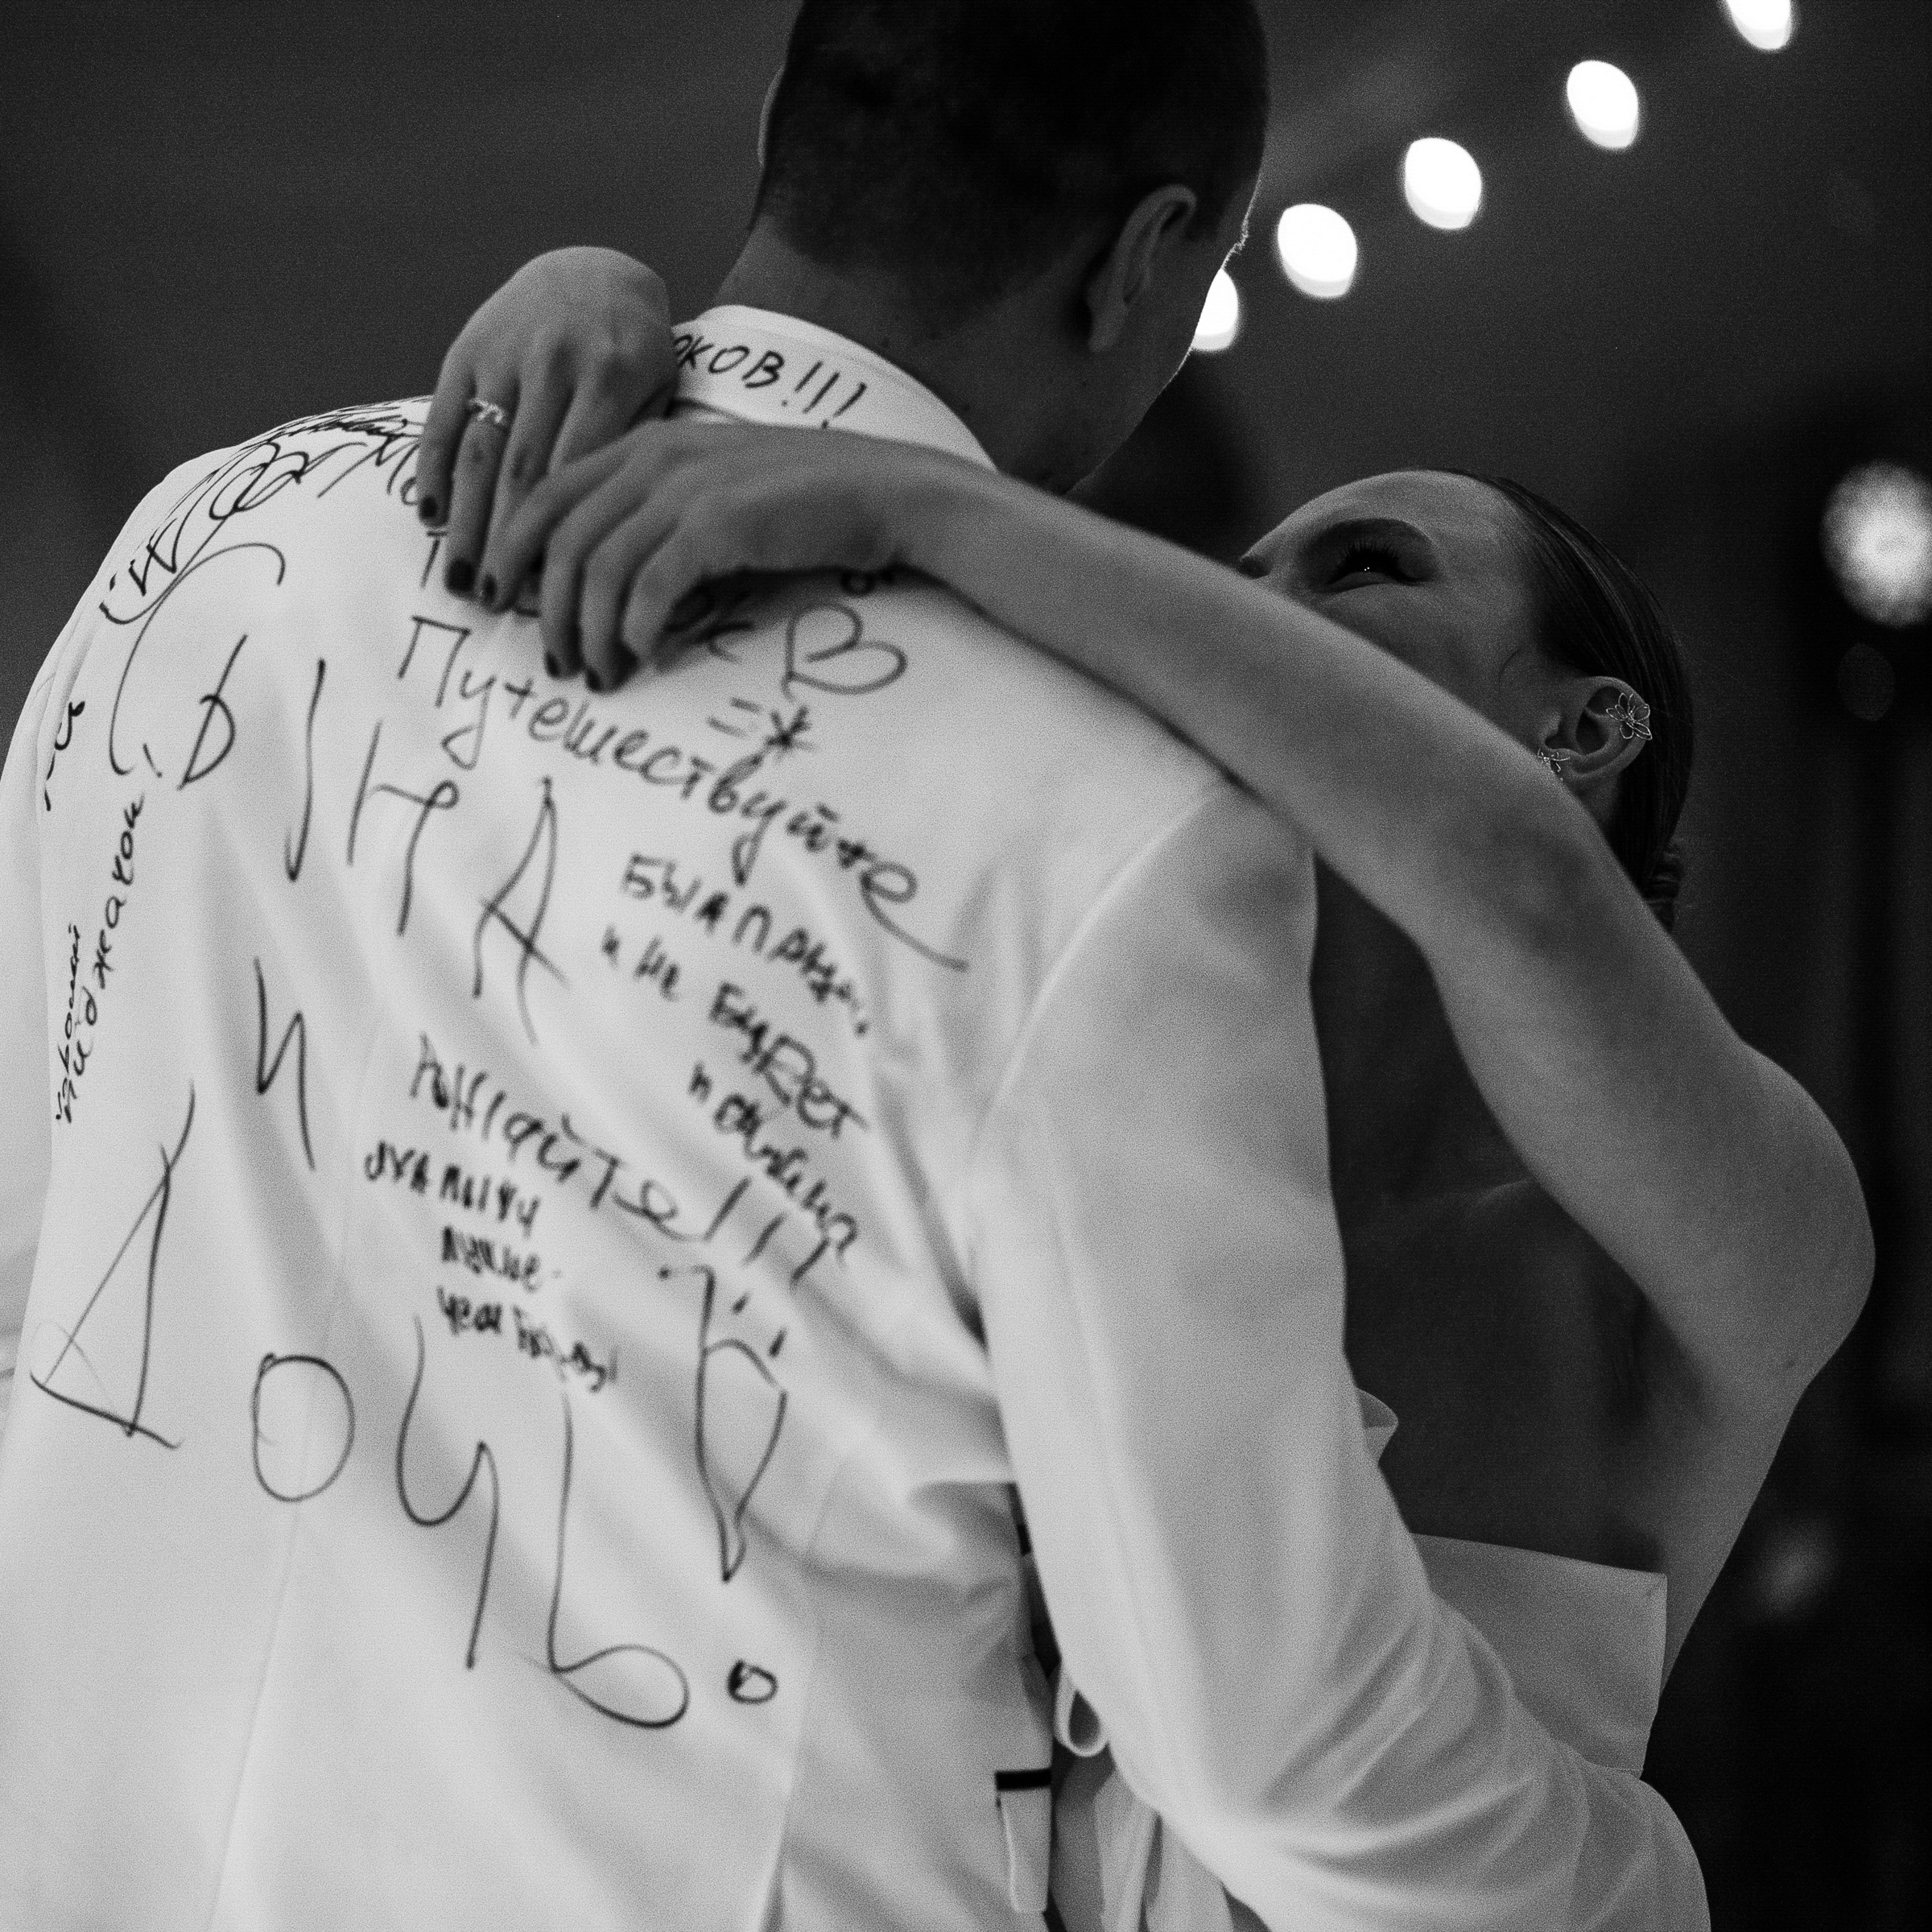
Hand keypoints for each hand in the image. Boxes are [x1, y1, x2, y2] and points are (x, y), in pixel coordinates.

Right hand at [414, 248, 677, 600]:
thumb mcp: (659, 393)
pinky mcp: (466, 350)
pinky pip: (443, 417)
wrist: (594, 272)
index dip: (555, 536)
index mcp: (610, 379)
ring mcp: (503, 355)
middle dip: (504, 544)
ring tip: (459, 579)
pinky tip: (430, 516)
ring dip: (464, 522)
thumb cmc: (637, 355)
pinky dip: (432, 469)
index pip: (574, 475)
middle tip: (494, 604)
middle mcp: (552, 365)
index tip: (547, 592)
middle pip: (520, 474)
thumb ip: (635, 452)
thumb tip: (609, 537)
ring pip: (478, 452)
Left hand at [483, 419, 965, 690]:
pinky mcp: (719, 525)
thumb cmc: (809, 504)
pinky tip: (645, 656)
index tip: (502, 601)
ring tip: (599, 674)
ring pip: (599, 568)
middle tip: (555, 661)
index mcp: (648, 443)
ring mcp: (687, 488)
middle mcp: (657, 458)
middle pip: (562, 538)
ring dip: (590, 631)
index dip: (512, 549)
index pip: (548, 493)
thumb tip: (616, 585)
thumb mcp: (720, 494)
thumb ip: (662, 518)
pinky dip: (638, 629)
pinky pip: (650, 586)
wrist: (886, 492)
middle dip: (546, 608)